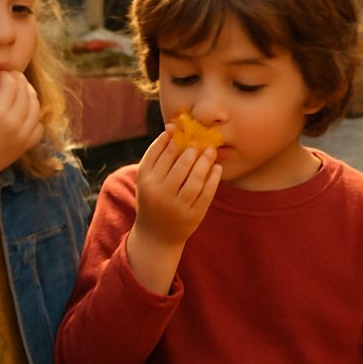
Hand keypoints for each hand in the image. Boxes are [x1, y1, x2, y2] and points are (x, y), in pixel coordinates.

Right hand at [132, 126, 222, 249]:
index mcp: (145, 182)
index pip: (159, 154)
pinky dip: (214, 179)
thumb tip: (172, 127)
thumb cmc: (153, 199)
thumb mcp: (148, 180)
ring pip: (194, 179)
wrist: (156, 236)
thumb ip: (157, 156)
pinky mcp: (192, 216)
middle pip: (179, 165)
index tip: (180, 131)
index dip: (171, 139)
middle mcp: (159, 194)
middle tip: (199, 142)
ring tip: (210, 151)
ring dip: (205, 162)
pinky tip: (217, 168)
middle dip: (192, 150)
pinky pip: (206, 194)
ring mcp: (176, 206)